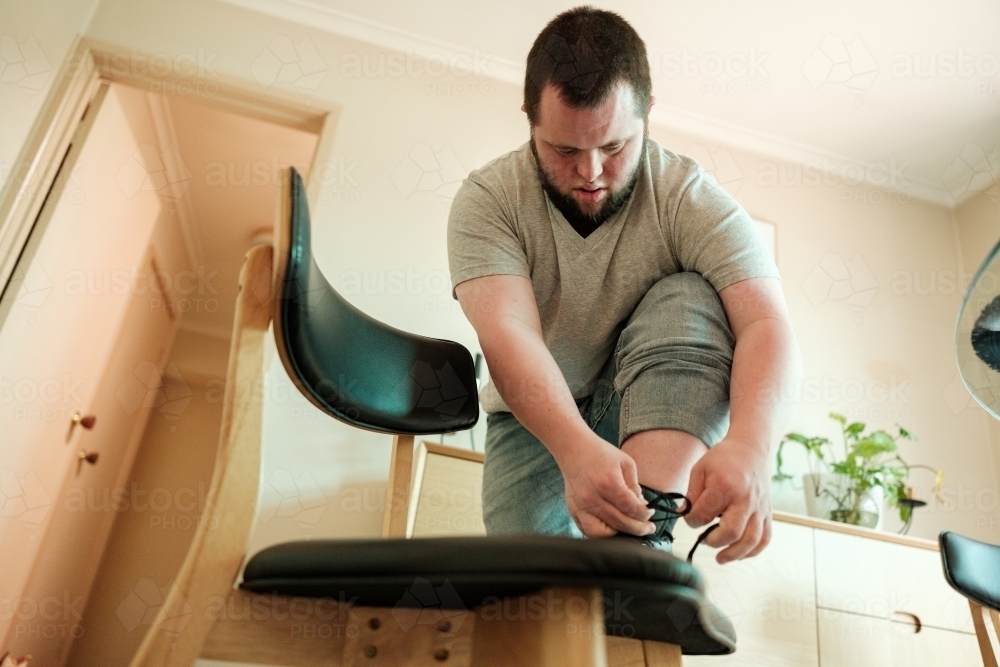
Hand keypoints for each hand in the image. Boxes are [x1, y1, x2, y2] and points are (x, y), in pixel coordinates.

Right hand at [555, 435, 654, 537]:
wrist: (573, 450)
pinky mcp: (573, 511)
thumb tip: (642, 508)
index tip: (650, 513)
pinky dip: (603, 534)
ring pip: (605, 534)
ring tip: (629, 528)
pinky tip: (613, 527)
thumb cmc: (601, 454)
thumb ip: (635, 487)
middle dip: (639, 528)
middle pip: (621, 523)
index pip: (632, 509)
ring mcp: (581, 507)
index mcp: (609, 483)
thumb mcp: (626, 464)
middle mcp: (593, 498)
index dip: (645, 514)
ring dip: (621, 533)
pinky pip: (589, 532)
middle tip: (648, 528)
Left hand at [684, 436, 771, 563]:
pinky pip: (765, 538)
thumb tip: (683, 514)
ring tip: (720, 558)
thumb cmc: (724, 459)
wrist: (752, 449)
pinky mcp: (767, 513)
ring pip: (751, 540)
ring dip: (734, 554)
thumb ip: (692, 493)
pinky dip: (753, 551)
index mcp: (724, 486)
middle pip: (731, 532)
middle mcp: (744, 499)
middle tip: (704, 539)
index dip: (692, 521)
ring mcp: (759, 508)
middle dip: (713, 541)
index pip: (704, 514)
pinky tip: (739, 553)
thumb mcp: (700, 469)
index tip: (690, 518)